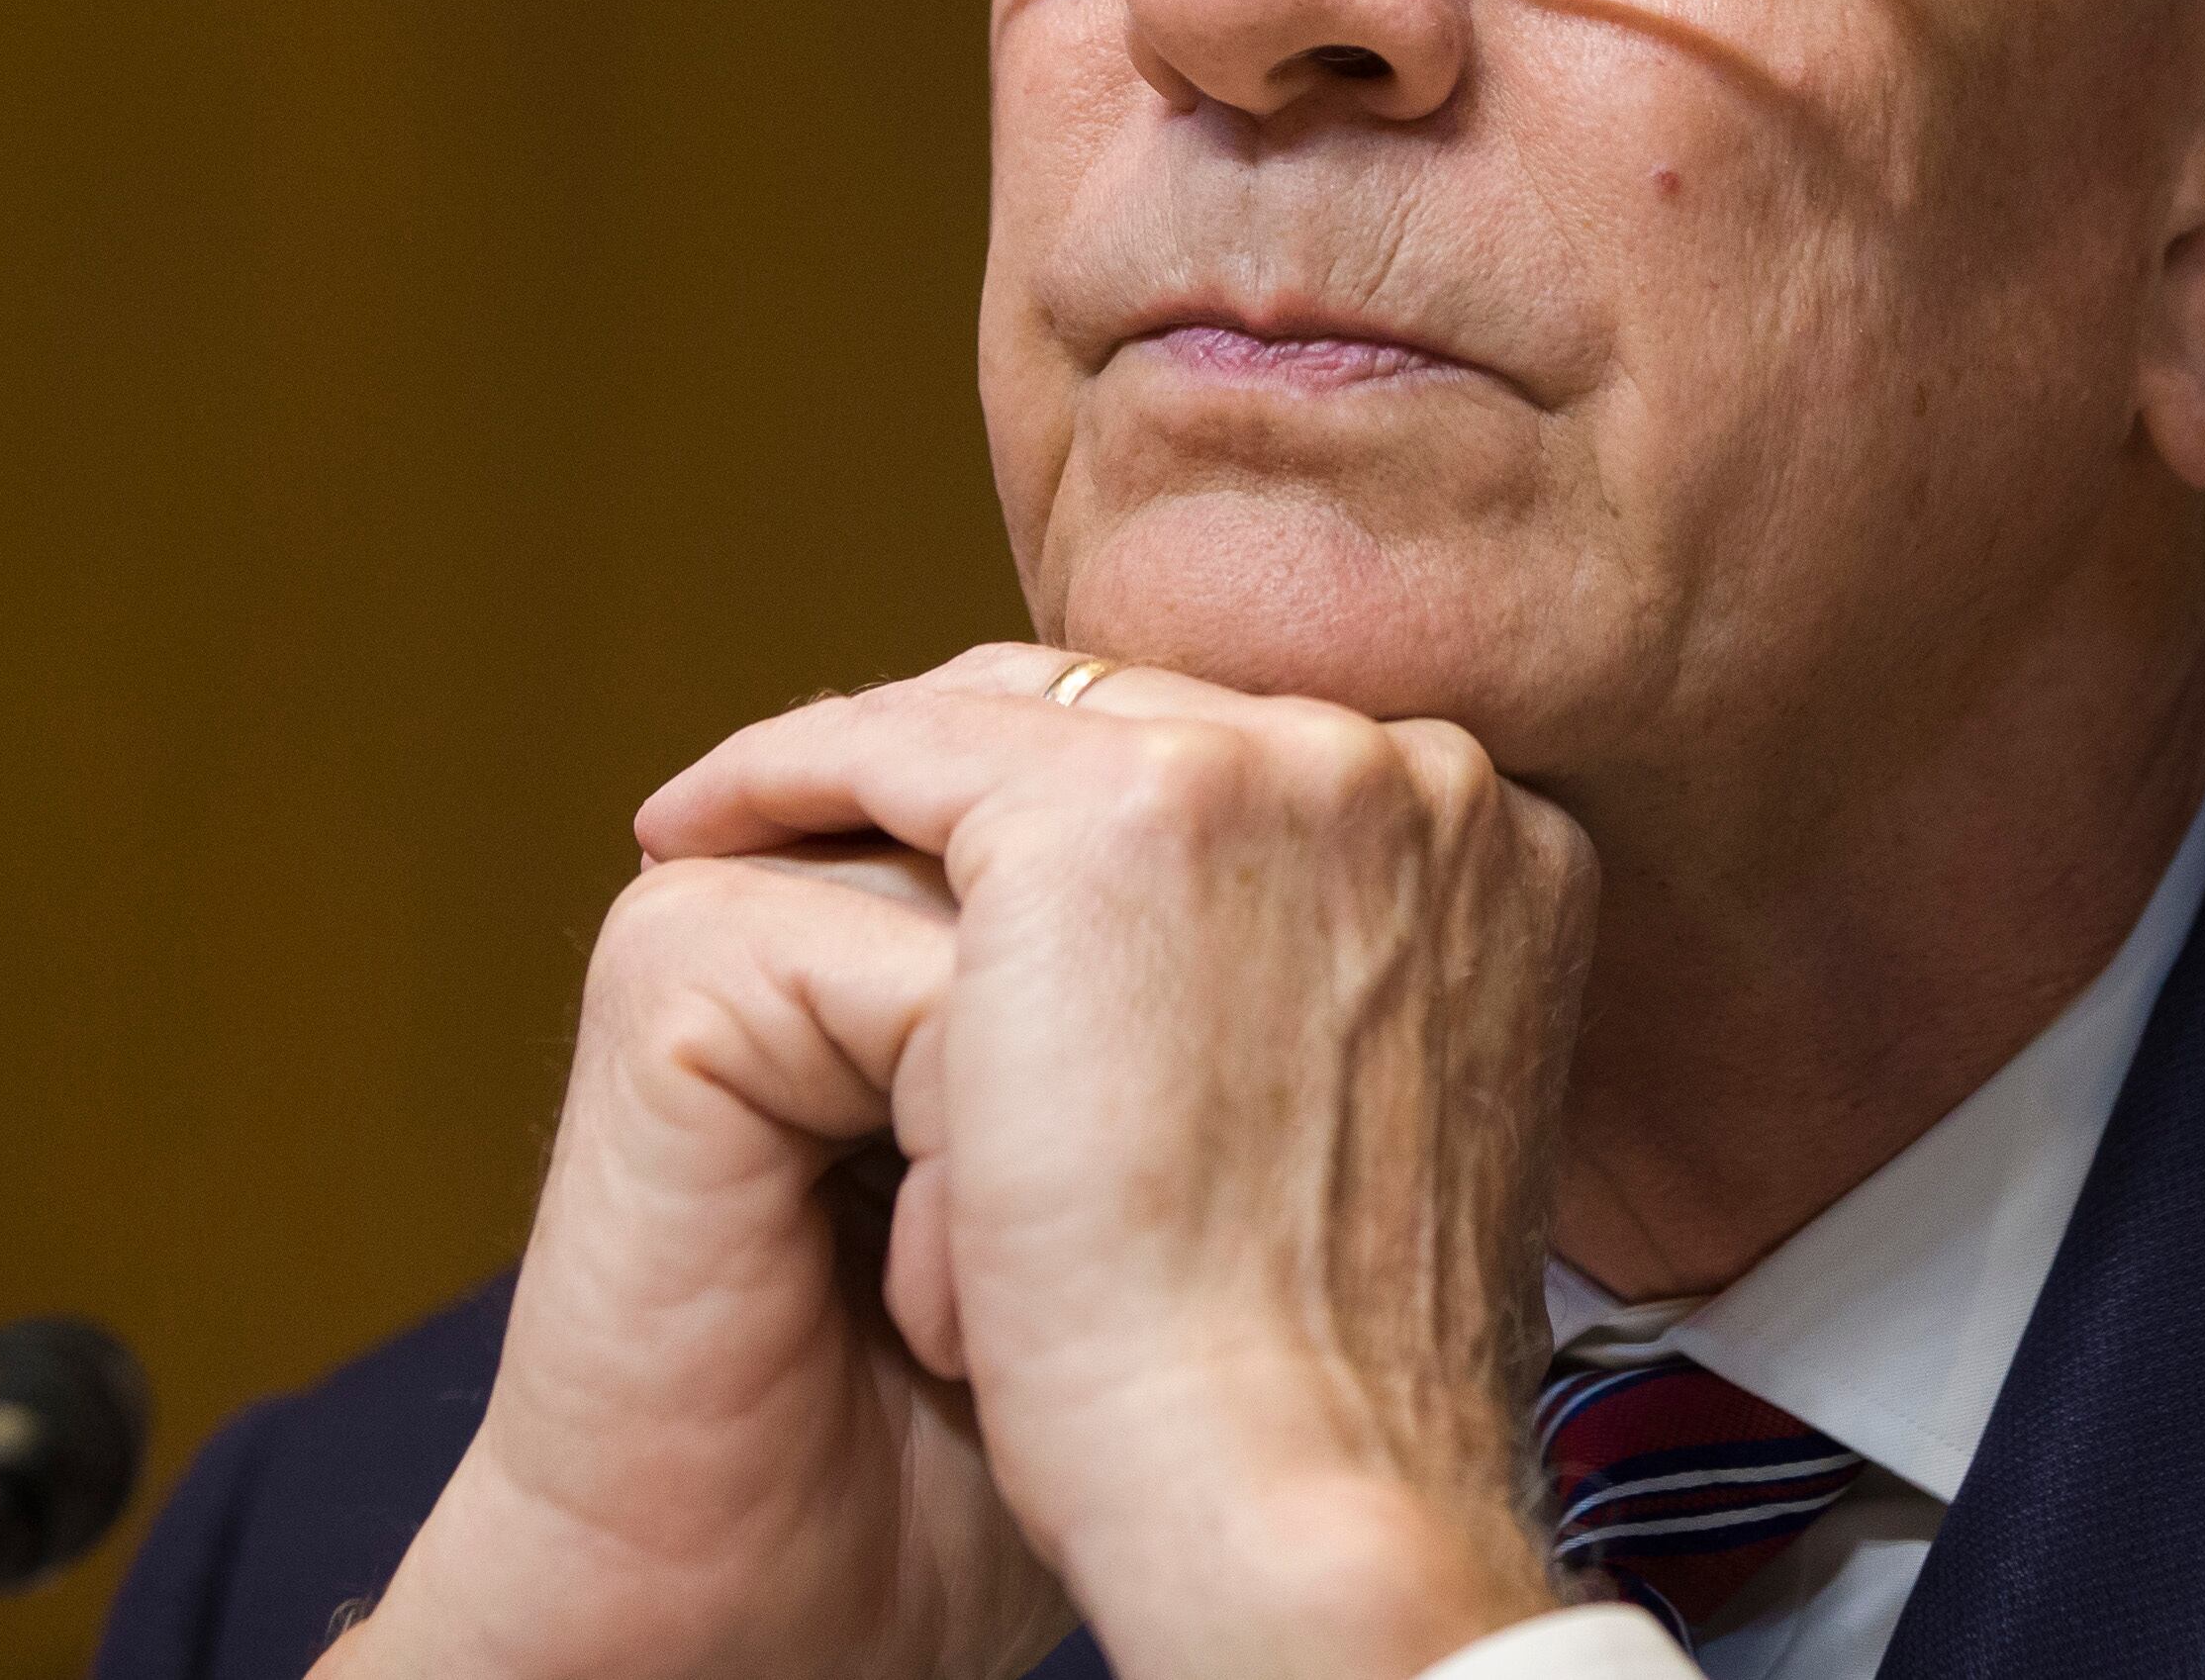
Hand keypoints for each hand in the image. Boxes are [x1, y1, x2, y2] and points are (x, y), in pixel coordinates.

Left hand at [335, 648, 1598, 1679]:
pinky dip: (785, 779)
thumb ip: (1334, 1003)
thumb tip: (1225, 982)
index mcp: (1505, 848)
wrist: (1298, 1490)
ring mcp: (1278, 773)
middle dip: (975, 777)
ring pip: (1017, 714)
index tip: (974, 875)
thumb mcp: (1385, 1136)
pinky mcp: (1117, 812)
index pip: (1247, 765)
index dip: (1091, 811)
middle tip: (834, 830)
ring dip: (869, 775)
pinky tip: (699, 833)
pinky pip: (898, 746)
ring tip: (739, 829)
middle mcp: (1418, 772)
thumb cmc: (1329, 1383)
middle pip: (1135, 715)